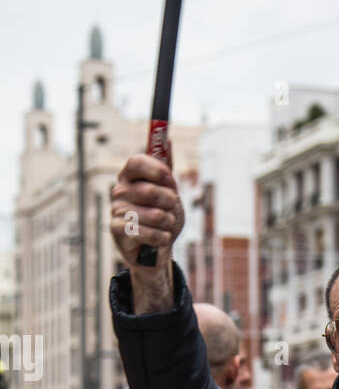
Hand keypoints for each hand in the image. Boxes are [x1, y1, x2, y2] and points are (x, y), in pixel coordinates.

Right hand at [110, 154, 184, 311]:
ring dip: (168, 222)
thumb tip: (167, 138)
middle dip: (170, 202)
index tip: (169, 179)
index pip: (137, 162)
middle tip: (171, 208)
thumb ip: (165, 168)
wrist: (156, 249)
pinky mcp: (117, 232)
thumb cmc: (162, 216)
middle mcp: (119, 191)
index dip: (156, 170)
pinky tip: (160, 238)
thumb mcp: (168, 191)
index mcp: (129, 176)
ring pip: (154, 215)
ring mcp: (117, 211)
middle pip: (150, 190)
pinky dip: (162, 237)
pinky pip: (149, 232)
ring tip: (165, 226)